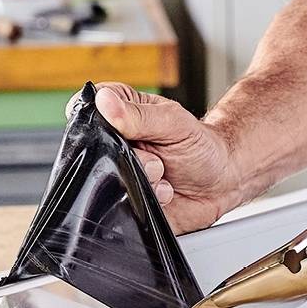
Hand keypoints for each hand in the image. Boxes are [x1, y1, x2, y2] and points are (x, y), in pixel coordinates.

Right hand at [71, 83, 243, 233]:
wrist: (220, 184)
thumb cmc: (200, 145)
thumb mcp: (174, 122)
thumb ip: (140, 115)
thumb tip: (104, 101)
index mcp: (121, 113)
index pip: (86, 109)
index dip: (94, 121)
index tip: (121, 131)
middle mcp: (114, 144)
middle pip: (95, 151)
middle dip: (131, 158)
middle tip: (157, 158)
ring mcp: (117, 173)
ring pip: (106, 180)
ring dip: (142, 181)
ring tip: (164, 176)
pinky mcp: (123, 202)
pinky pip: (118, 206)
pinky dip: (146, 202)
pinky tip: (163, 193)